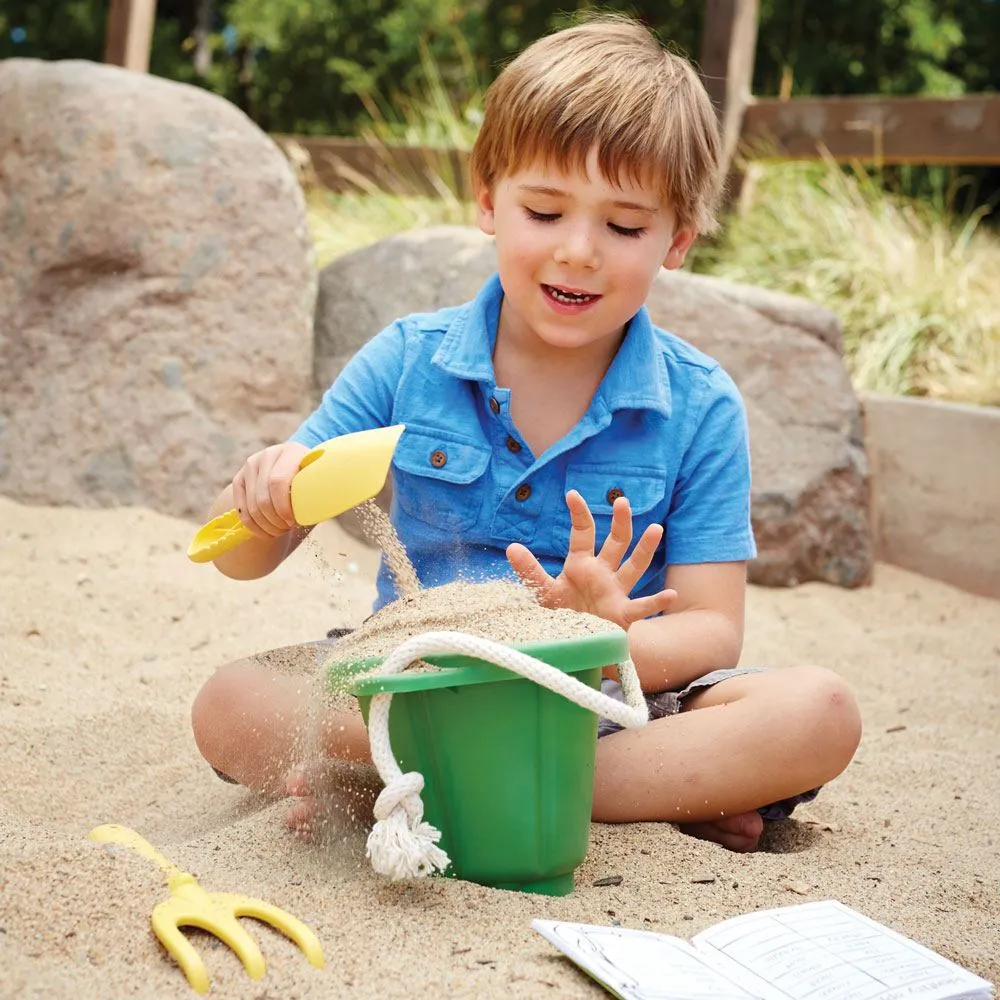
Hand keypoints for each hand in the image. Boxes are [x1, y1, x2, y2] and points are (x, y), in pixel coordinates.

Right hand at [231, 441, 310, 538]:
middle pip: (263, 497)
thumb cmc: (313, 481)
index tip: (294, 522)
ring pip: (251, 506)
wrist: (298, 468)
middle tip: (288, 528)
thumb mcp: (319, 483)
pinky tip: (267, 532)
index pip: (278, 482)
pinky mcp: (240, 478)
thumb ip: (319, 493)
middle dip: (275, 520)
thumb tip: (320, 510)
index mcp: (291, 451)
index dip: (283, 507)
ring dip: (266, 525)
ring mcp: (251, 465)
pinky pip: (241, 508)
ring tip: (281, 530)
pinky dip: (253, 526)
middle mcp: (268, 455)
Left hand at [506, 489, 676, 628]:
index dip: (579, 514)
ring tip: (656, 529)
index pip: (583, 533)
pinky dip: (657, 602)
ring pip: (634, 566)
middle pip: (616, 542)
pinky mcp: (623, 615)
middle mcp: (603, 573)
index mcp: (582, 564)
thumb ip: (530, 570)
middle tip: (622, 501)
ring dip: (645, 549)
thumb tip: (511, 546)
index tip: (571, 494)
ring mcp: (616, 592)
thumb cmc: (564, 615)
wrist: (578, 644)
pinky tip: (670, 595)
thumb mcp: (544, 592)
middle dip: (620, 522)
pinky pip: (642, 607)